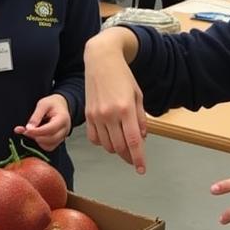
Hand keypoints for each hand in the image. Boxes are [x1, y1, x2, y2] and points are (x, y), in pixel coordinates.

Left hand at [15, 94, 70, 150]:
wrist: (61, 106)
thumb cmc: (52, 104)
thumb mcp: (43, 104)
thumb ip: (36, 116)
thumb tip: (28, 128)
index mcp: (62, 119)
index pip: (50, 129)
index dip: (37, 131)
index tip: (27, 130)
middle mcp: (65, 130)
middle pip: (50, 139)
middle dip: (36, 136)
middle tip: (26, 130)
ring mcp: (63, 137)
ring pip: (49, 146)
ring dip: (38, 140)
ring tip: (32, 131)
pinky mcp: (59, 141)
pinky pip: (49, 147)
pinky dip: (41, 143)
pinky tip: (37, 135)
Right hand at [84, 27, 147, 172]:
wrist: (101, 60)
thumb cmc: (122, 76)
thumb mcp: (138, 95)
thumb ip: (140, 118)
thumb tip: (141, 138)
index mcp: (126, 109)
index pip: (133, 141)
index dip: (138, 158)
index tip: (141, 169)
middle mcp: (110, 114)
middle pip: (120, 147)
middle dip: (128, 156)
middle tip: (134, 158)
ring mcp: (96, 115)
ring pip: (107, 145)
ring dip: (116, 149)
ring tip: (123, 144)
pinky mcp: (87, 115)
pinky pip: (94, 138)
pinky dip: (102, 143)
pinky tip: (109, 137)